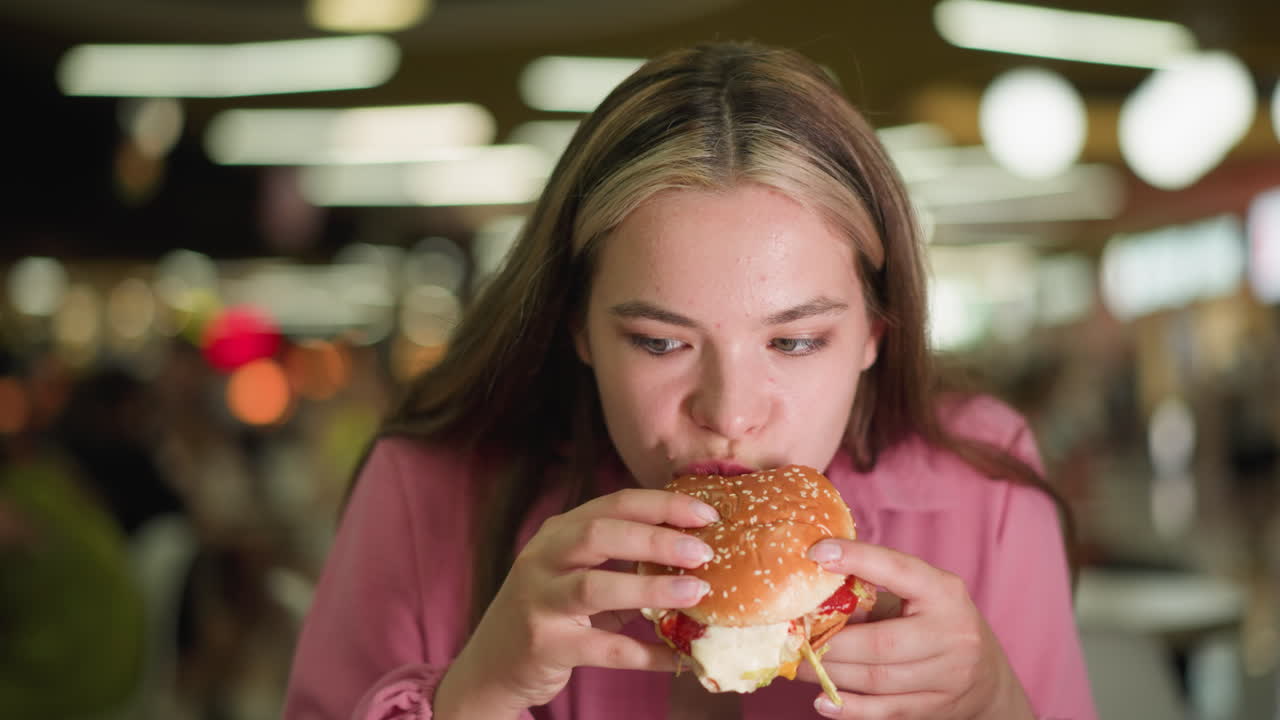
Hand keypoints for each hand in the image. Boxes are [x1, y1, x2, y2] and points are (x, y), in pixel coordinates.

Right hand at [434, 488, 717, 718]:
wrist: (492, 666)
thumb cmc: (549, 613)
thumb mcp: (577, 575)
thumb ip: (622, 562)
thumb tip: (691, 556)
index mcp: (558, 532)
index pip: (614, 504)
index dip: (663, 505)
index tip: (706, 514)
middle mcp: (543, 559)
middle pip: (600, 534)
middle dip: (657, 538)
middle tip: (703, 552)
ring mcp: (539, 601)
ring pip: (595, 586)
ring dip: (651, 588)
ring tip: (695, 592)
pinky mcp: (544, 645)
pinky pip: (603, 648)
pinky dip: (644, 652)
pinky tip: (676, 655)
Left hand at [797, 540, 1034, 719]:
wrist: (987, 676)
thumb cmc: (937, 623)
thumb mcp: (918, 596)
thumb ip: (875, 592)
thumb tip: (815, 587)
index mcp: (944, 592)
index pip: (899, 570)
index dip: (858, 559)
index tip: (816, 553)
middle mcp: (952, 634)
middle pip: (880, 643)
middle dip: (830, 642)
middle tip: (794, 637)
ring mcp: (947, 677)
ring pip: (876, 679)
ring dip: (830, 673)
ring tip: (799, 664)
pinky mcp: (935, 709)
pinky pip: (884, 711)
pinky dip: (849, 708)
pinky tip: (822, 700)